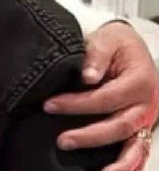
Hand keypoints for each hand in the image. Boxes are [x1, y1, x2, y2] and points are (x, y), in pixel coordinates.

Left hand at [43, 21, 157, 170]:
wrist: (131, 47)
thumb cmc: (117, 44)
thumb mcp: (106, 40)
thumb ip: (96, 56)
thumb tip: (87, 77)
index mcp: (139, 82)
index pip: (105, 98)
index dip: (77, 104)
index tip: (50, 106)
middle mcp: (147, 105)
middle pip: (118, 126)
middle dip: (89, 136)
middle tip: (62, 140)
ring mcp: (147, 119)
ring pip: (134, 146)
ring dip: (116, 163)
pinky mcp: (143, 128)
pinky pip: (139, 151)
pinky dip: (129, 166)